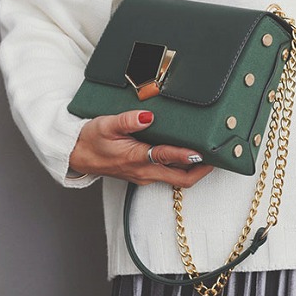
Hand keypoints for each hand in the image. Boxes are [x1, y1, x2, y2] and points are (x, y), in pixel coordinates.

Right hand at [69, 110, 213, 187]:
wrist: (77, 156)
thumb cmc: (91, 139)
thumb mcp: (106, 125)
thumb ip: (127, 120)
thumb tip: (148, 116)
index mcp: (136, 158)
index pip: (167, 158)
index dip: (187, 156)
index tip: (204, 152)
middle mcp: (144, 171)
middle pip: (181, 179)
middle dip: (201, 171)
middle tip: (218, 158)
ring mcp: (144, 175)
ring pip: (176, 178)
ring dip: (193, 170)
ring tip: (209, 156)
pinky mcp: (142, 174)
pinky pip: (168, 175)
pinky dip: (182, 168)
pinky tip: (187, 155)